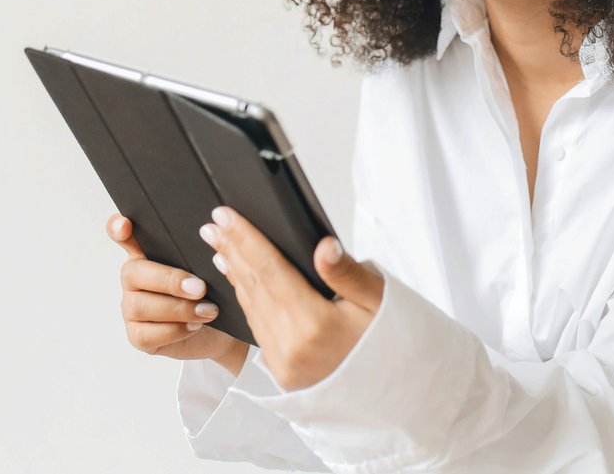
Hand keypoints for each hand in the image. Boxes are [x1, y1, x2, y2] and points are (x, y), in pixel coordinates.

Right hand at [108, 214, 249, 373]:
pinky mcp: (137, 336)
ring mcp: (132, 308)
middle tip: (200, 287)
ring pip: (140, 306)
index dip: (117, 228)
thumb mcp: (208, 269)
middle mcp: (134, 279)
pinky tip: (195, 326)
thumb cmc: (210, 294)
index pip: (121, 235)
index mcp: (146, 254)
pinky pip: (146, 334)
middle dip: (168, 280)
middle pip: (133, 273)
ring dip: (178, 309)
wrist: (220, 331)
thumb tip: (213, 238)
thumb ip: (201, 253)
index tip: (125, 225)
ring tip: (207, 310)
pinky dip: (175, 330)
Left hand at [201, 207, 382, 390]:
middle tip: (212, 225)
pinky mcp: (282, 373)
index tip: (224, 215)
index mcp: (316, 325)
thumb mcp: (382, 302)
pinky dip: (246, 301)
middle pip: (253, 287)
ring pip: (250, 308)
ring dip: (234, 275)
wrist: (400, 397)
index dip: (245, 239)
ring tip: (220, 248)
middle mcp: (293, 347)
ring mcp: (284, 364)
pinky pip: (257, 329)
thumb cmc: (393, 344)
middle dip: (231, 251)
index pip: (270, 270)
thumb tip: (323, 245)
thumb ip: (348, 273)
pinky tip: (240, 283)